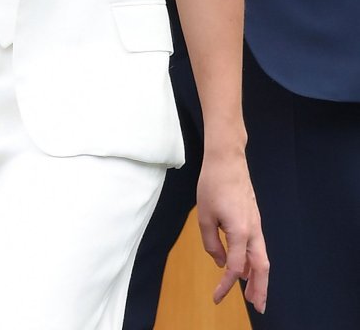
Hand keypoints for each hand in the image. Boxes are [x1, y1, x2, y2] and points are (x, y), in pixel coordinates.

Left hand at [196, 151, 268, 314]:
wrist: (227, 159)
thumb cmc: (213, 184)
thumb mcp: (204, 215)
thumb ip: (211, 242)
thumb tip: (220, 261)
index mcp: (240, 231)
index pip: (234, 266)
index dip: (226, 285)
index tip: (217, 297)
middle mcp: (253, 230)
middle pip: (261, 267)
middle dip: (260, 289)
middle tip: (257, 307)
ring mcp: (256, 223)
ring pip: (262, 257)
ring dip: (259, 277)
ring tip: (254, 294)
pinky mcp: (253, 218)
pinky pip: (257, 246)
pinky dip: (254, 261)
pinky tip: (246, 266)